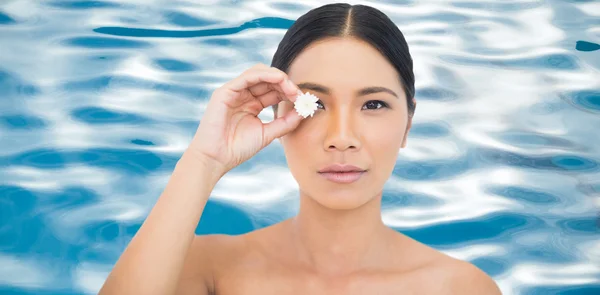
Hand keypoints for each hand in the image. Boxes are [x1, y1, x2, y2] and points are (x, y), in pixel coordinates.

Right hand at [186, 64, 302, 175]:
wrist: (216, 158)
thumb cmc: (238, 149)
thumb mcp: (267, 134)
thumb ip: (285, 122)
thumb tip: (303, 111)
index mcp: (252, 104)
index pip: (274, 90)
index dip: (290, 92)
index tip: (303, 101)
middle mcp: (243, 95)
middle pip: (269, 80)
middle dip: (287, 85)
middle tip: (300, 95)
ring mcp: (234, 92)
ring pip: (259, 73)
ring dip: (279, 78)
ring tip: (292, 89)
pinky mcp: (225, 91)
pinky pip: (248, 76)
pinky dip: (265, 75)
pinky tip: (279, 80)